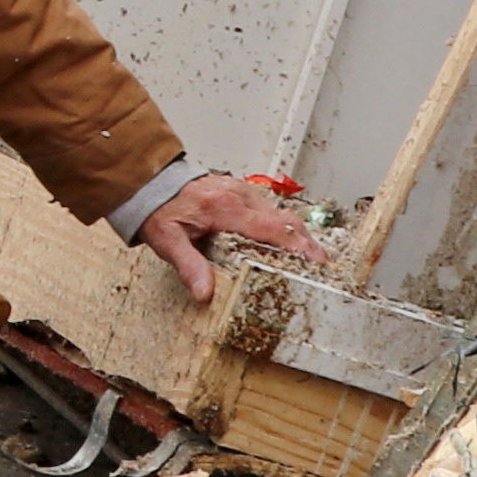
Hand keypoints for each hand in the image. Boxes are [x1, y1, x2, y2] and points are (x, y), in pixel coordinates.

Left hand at [135, 169, 323, 305]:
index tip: (314, 261)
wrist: (154, 183)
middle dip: (307, 242)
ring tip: (313, 259)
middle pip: (285, 219)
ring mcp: (244, 192)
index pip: (270, 228)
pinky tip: (292, 243)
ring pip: (282, 213)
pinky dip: (286, 227)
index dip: (295, 245)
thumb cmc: (161, 211)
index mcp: (224, 208)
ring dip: (299, 235)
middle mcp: (239, 196)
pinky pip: (272, 209)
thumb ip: (188, 265)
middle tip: (323, 265)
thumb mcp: (167, 241)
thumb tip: (205, 293)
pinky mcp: (244, 192)